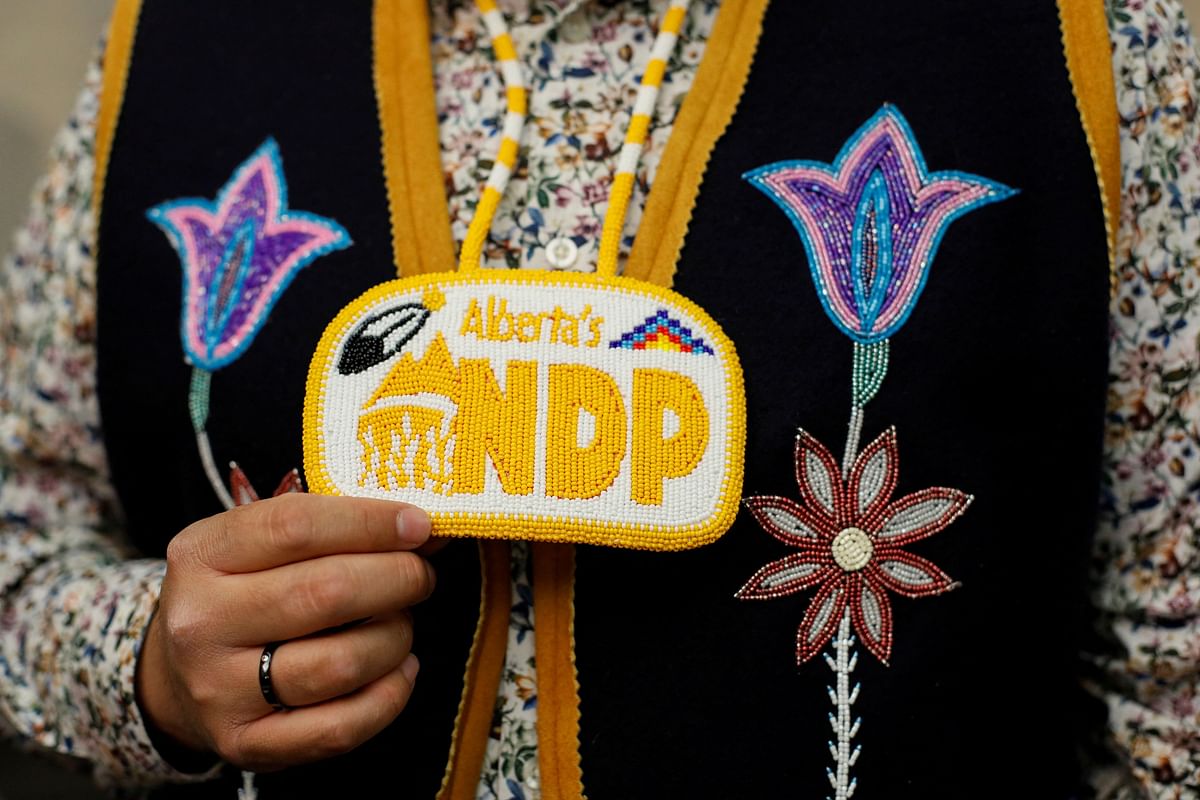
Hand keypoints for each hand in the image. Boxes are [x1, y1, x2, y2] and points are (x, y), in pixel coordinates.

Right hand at [136, 493, 435, 771]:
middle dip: (397, 578)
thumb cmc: (242, 592)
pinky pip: (339, 727)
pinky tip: (399, 668)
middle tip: (419, 575)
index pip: (296, 526)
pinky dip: (389, 695)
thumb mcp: (262, 544)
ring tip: (400, 622)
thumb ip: (334, 527)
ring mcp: (219, 690)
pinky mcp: (246, 743)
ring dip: (395, 637)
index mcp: (203, 554)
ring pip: (340, 663)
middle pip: (325, 593)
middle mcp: (202, 622)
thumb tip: (422, 528)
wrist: (179, 674)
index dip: (371, 522)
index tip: (419, 525)